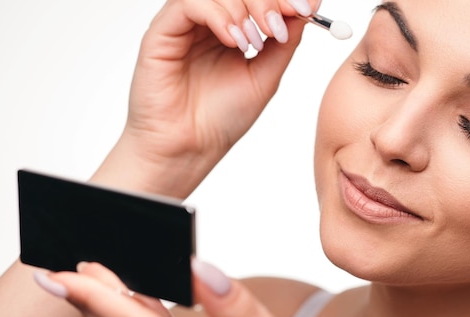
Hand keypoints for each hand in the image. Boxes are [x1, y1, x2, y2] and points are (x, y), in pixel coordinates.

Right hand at [93, 0, 313, 196]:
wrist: (190, 148)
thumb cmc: (220, 120)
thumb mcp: (265, 76)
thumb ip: (284, 41)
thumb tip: (307, 6)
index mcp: (231, 30)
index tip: (308, 7)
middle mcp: (207, 22)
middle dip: (267, 1)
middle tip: (278, 26)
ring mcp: (184, 25)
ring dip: (244, 9)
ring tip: (254, 44)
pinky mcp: (162, 32)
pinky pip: (189, 3)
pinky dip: (218, 16)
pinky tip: (233, 42)